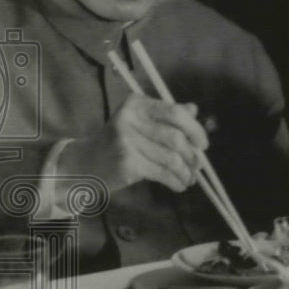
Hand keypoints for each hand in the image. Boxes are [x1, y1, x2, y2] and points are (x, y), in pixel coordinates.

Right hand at [60, 94, 208, 193]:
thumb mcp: (140, 124)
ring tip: (189, 179)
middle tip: (198, 167)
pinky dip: (175, 181)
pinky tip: (179, 185)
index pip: (175, 113)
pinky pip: (162, 172)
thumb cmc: (118, 142)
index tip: (203, 144)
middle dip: (192, 156)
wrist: (84, 164)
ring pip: (171, 158)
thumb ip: (166, 116)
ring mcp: (127, 141)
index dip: (195, 129)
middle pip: (176, 138)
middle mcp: (130, 119)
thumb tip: (194, 109)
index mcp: (136, 104)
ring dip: (185, 172)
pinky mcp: (127, 162)